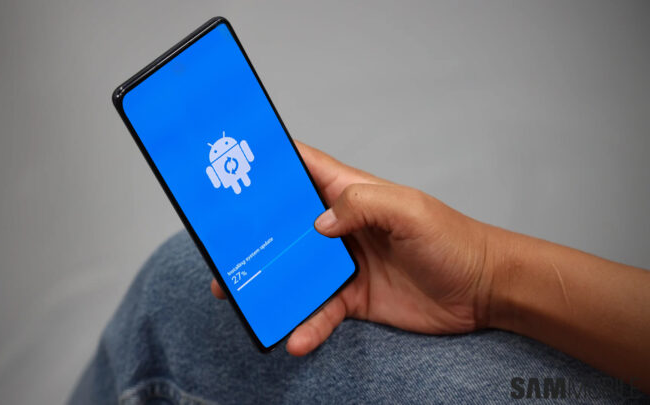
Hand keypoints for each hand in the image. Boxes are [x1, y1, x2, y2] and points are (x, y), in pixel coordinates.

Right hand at [210, 141, 498, 354]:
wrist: (481, 290)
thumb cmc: (452, 240)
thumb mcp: (410, 211)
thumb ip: (363, 206)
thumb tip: (317, 224)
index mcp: (352, 194)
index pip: (304, 168)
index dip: (271, 162)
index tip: (234, 162)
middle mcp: (341, 227)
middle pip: (286, 224)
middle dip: (254, 231)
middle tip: (220, 241)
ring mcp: (344, 264)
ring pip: (294, 271)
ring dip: (268, 282)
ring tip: (239, 296)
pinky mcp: (353, 299)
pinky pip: (320, 311)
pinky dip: (306, 325)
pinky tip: (296, 338)